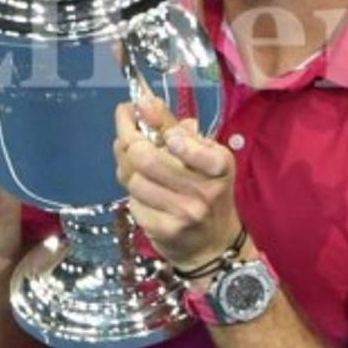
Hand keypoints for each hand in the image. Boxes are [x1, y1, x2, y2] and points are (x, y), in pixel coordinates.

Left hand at [113, 96, 241, 269]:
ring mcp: (184, 212)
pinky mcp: (165, 230)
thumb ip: (175, 128)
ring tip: (140, 170)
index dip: (157, 125)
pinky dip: (135, 195)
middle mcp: (204, 188)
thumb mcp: (204, 157)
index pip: (181, 140)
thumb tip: (144, 102)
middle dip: (129, 142)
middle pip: (145, 157)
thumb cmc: (207, 191)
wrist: (214, 244)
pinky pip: (133, 203)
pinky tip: (147, 195)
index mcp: (219, 163)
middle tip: (129, 134)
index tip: (140, 108)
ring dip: (130, 172)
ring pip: (133, 180)